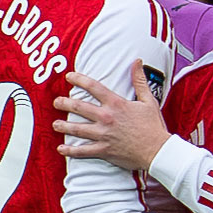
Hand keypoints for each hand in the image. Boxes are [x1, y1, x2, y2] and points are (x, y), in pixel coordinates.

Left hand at [54, 63, 168, 172]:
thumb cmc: (153, 126)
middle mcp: (106, 118)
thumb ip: (140, 80)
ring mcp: (103, 135)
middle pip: (79, 107)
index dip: (78, 79)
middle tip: (56, 102)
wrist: (157, 150)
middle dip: (65, 103)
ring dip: (63, 126)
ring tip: (55, 124)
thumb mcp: (148, 100)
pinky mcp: (104, 150)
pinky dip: (71, 151)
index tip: (69, 77)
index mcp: (116, 103)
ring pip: (77, 129)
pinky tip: (61, 149)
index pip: (93, 87)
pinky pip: (83, 151)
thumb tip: (137, 61)